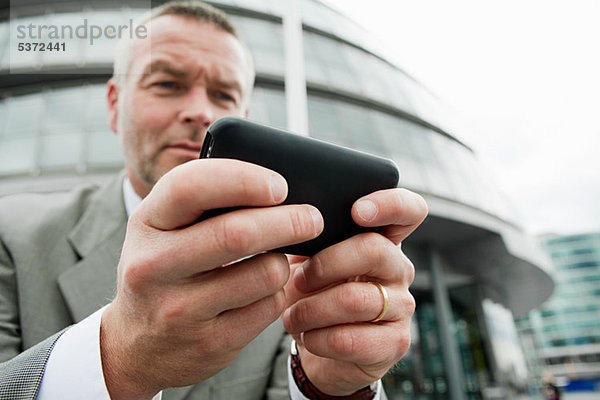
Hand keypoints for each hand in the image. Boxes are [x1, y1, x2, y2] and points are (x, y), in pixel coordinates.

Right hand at [100, 159, 323, 399]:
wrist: (136, 345)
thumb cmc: (164, 270)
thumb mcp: (165, 229)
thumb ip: (204, 202)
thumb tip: (275, 185)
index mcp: (146, 223)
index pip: (190, 186)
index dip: (243, 180)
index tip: (280, 185)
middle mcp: (154, 266)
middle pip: (238, 233)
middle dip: (289, 220)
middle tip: (312, 218)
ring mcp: (180, 310)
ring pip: (265, 273)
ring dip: (283, 262)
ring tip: (278, 259)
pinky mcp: (209, 344)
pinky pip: (269, 307)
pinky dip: (279, 293)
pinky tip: (265, 290)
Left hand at [283, 188, 426, 395]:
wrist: (318, 346)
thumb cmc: (313, 294)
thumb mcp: (309, 260)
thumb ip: (310, 238)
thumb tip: (289, 221)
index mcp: (382, 240)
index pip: (409, 210)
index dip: (389, 204)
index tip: (357, 211)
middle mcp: (399, 269)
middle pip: (373, 249)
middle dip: (325, 263)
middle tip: (298, 279)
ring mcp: (402, 306)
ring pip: (354, 299)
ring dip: (311, 309)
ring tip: (292, 314)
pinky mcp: (394, 343)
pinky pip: (351, 339)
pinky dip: (318, 338)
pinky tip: (307, 336)